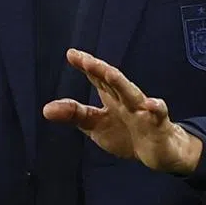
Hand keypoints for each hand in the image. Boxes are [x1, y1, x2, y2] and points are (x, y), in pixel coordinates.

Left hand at [43, 49, 202, 173]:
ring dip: (122, 84)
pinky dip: (156, 109)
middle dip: (100, 70)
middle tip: (86, 61)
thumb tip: (46, 109)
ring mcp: (143, 111)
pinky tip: (151, 105)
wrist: (159, 151)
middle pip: (113, 82)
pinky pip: (159, 116)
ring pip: (133, 95)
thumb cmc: (126, 133)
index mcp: (111, 97)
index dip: (86, 66)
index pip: (97, 78)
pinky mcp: (158, 126)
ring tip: (110, 73)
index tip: (71, 54)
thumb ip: (74, 115)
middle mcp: (126, 99)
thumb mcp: (95, 125)